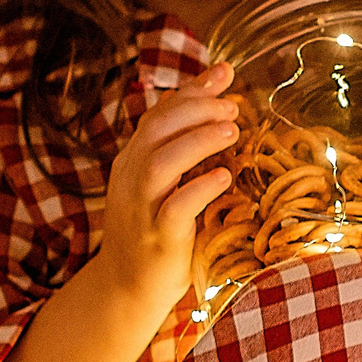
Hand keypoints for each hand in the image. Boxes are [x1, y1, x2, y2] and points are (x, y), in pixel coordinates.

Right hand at [93, 60, 237, 308]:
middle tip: (233, 107)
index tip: (226, 73)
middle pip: (156, 130)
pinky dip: (199, 188)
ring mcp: (141, 209)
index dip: (192, 91)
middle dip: (197, 110)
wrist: (127, 288)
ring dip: (198, 141)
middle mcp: (130, 179)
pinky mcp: (157, 239)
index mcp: (131, 162)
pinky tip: (224, 177)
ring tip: (232, 130)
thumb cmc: (154, 230)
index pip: (158, 114)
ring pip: (161, 163)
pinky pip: (174, 208)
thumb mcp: (162, 183)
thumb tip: (200, 96)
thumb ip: (178, 143)